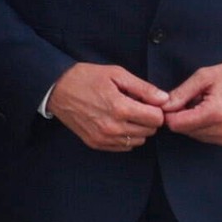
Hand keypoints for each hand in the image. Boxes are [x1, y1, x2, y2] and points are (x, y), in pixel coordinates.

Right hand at [47, 63, 168, 150]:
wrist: (58, 89)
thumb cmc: (87, 78)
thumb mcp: (117, 74)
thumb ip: (143, 88)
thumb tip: (164, 99)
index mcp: (120, 108)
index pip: (155, 119)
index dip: (157, 109)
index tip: (151, 102)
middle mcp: (113, 127)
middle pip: (149, 131)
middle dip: (149, 119)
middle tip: (139, 106)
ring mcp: (104, 138)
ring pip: (138, 141)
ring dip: (139, 129)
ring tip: (127, 113)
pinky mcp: (96, 144)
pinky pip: (123, 147)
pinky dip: (127, 137)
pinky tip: (119, 122)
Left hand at [162, 59, 221, 146]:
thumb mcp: (204, 76)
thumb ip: (181, 93)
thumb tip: (164, 106)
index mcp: (214, 112)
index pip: (177, 124)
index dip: (169, 113)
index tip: (174, 101)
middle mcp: (221, 129)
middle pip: (183, 130)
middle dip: (181, 116)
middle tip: (192, 99)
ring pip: (192, 135)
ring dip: (191, 121)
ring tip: (203, 103)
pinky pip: (203, 136)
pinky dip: (201, 125)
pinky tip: (210, 112)